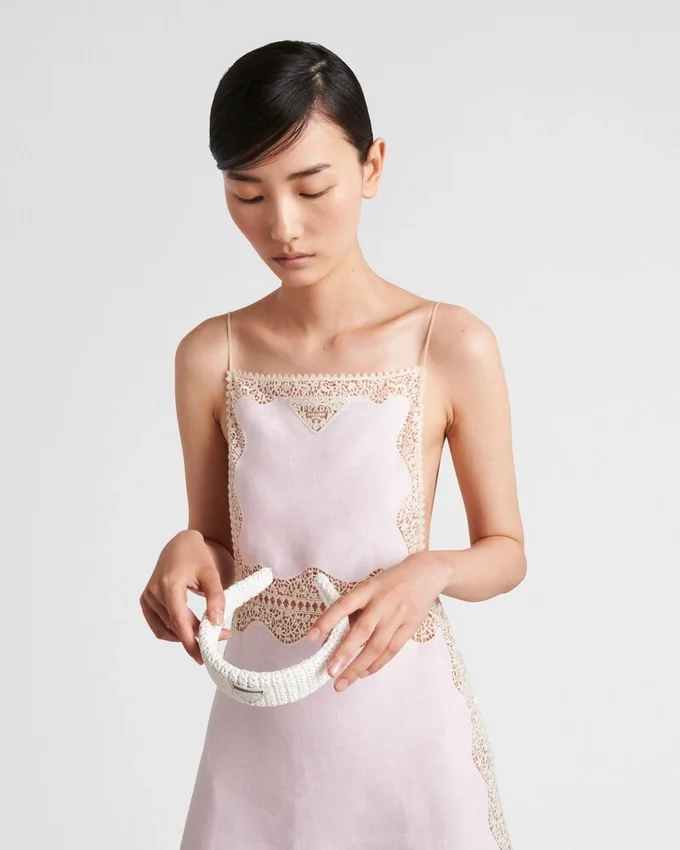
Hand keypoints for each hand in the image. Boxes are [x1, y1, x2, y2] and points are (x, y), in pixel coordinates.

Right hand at [139, 529, 230, 663]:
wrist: (182, 544)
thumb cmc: (197, 556)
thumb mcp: (212, 574)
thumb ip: (216, 599)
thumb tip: (217, 623)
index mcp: (170, 585)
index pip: (179, 621)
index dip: (191, 641)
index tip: (203, 656)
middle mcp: (155, 592)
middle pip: (176, 626)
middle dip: (196, 637)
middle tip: (219, 637)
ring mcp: (148, 597)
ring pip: (167, 628)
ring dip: (185, 634)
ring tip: (206, 630)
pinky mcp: (146, 600)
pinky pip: (158, 624)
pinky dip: (172, 631)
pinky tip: (187, 629)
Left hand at [306, 553, 449, 690]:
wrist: (427, 573)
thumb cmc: (391, 581)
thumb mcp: (371, 585)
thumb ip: (356, 607)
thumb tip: (336, 635)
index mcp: (368, 588)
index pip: (344, 605)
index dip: (327, 620)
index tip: (311, 637)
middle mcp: (383, 602)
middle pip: (362, 631)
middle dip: (344, 653)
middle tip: (329, 671)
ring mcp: (398, 616)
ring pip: (377, 646)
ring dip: (358, 666)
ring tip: (342, 681)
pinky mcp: (411, 627)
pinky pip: (392, 650)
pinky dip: (376, 664)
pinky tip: (363, 673)